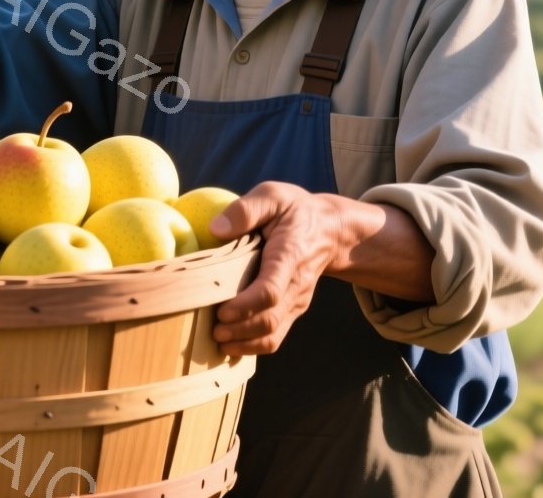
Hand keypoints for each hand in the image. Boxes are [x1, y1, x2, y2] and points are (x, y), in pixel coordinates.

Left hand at [207, 181, 340, 356]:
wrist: (330, 230)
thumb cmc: (295, 211)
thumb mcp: (273, 196)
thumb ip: (246, 209)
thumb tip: (215, 228)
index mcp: (289, 256)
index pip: (271, 291)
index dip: (245, 306)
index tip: (221, 311)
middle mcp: (296, 285)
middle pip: (270, 320)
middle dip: (240, 331)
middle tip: (212, 330)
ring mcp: (296, 301)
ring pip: (273, 335)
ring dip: (245, 344)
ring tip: (218, 341)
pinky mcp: (292, 310)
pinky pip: (275, 336)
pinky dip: (253, 347)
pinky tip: (230, 345)